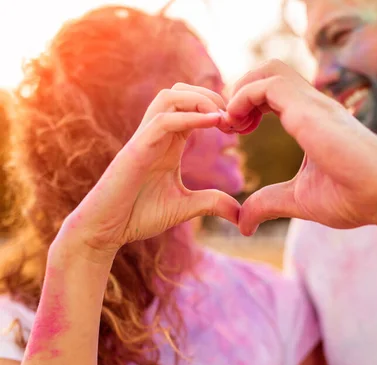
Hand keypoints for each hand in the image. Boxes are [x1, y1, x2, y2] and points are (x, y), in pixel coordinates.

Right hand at [60, 83, 239, 257]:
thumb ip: (212, 203)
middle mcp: (156, 135)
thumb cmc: (138, 215)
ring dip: (199, 99)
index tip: (237, 125)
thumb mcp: (185, 207)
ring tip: (222, 116)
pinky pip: (163, 121)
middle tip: (232, 116)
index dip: (216, 108)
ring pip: (168, 97)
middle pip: (179, 91)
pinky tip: (213, 123)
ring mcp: (144, 139)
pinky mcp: (136, 151)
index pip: (190, 106)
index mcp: (168, 142)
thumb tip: (241, 215)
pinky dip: (189, 117)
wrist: (105, 231)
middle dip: (209, 95)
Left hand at [226, 60, 376, 234]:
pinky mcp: (310, 110)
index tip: (234, 131)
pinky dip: (245, 96)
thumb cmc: (354, 196)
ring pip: (268, 70)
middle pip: (268, 72)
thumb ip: (268, 204)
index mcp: (310, 121)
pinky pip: (268, 84)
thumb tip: (243, 224)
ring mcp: (313, 105)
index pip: (273, 93)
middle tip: (229, 124)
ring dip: (241, 90)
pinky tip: (238, 124)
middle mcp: (312, 106)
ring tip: (232, 122)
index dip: (246, 105)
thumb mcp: (298, 200)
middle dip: (240, 91)